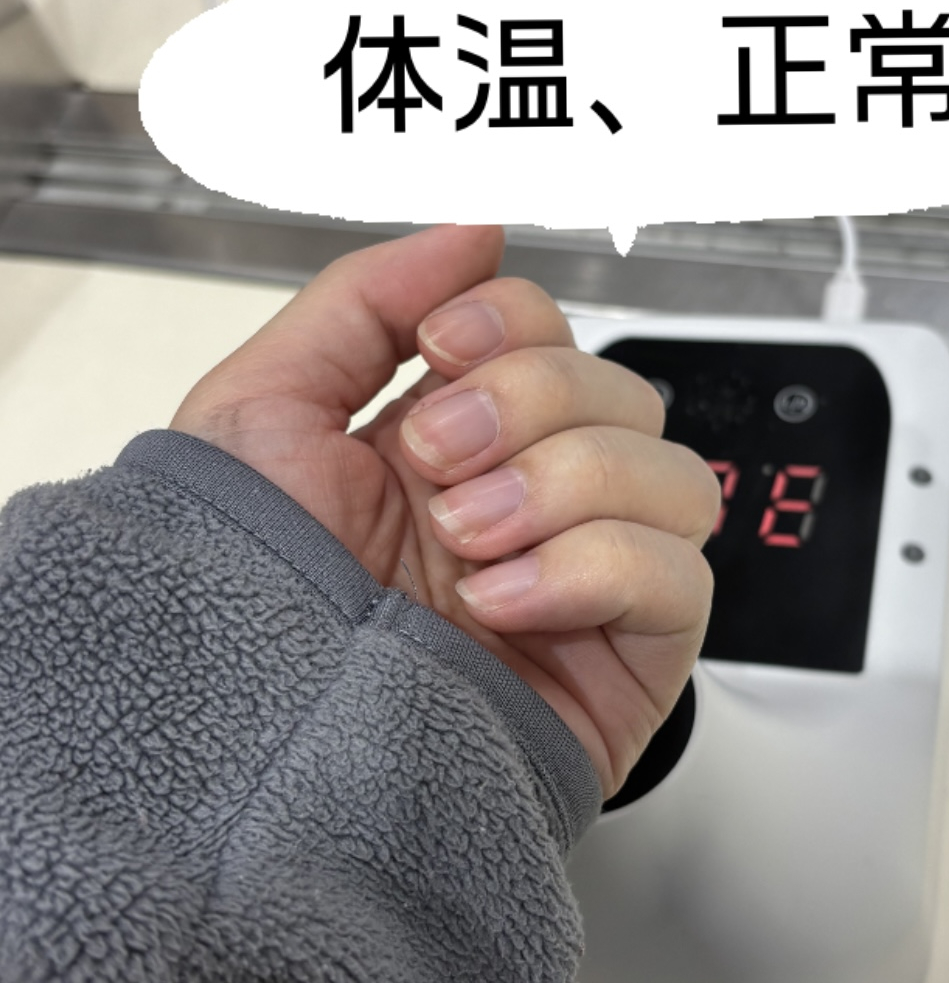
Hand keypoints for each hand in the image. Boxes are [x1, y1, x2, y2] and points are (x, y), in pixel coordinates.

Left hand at [170, 224, 718, 797]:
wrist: (244, 751)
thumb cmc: (234, 600)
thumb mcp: (258, 413)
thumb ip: (362, 299)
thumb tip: (474, 230)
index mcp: (450, 441)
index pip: (550, 333)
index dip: (513, 322)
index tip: (440, 352)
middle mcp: (528, 504)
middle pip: (623, 390)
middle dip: (530, 407)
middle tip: (437, 464)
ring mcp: (583, 581)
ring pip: (673, 473)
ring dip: (566, 486)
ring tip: (468, 542)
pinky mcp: (625, 663)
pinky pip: (680, 577)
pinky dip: (595, 568)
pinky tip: (501, 602)